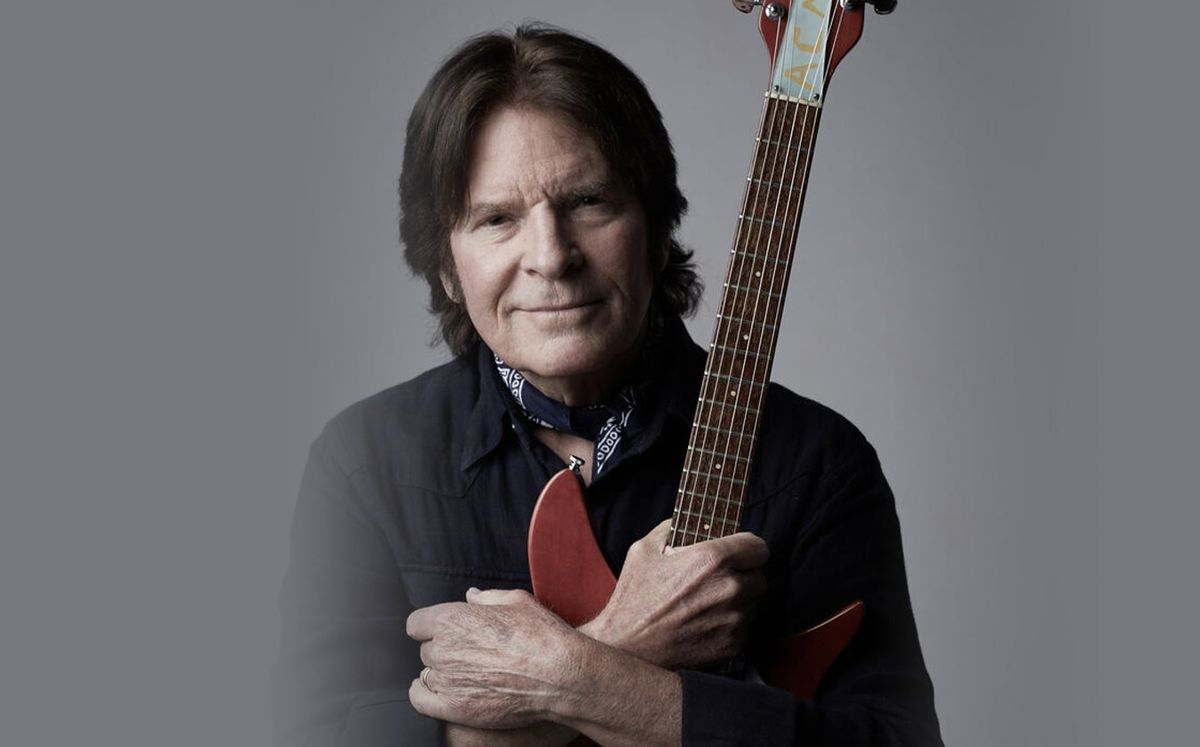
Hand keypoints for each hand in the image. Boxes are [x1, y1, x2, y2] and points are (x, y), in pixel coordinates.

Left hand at [407, 588, 582, 730]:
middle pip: (426, 650)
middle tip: (468, 653)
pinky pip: (420, 700)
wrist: (560, 675)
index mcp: (452, 619)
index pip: (416, 623)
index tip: (443, 631)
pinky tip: (435, 690)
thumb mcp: (517, 602)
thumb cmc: (541, 635)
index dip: (430, 627)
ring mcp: (447, 680)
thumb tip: (471, 596)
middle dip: (443, 650)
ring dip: (442, 673)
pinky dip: (424, 694)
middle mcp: (443, 649)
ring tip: (466, 674)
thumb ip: (487, 597)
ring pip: (428, 674)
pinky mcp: (454, 707)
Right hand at [580, 519, 768, 668]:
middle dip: (743, 576)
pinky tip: (705, 623)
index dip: (748, 547)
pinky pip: (743, 629)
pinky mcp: (732, 646)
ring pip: (753, 604)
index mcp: (713, 559)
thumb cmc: (634, 598)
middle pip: (759, 576)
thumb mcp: (644, 550)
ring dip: (738, 602)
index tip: (739, 552)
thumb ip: (673, 528)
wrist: (628, 649)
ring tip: (707, 603)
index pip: (758, 546)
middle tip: (718, 579)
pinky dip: (730, 626)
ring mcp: (733, 620)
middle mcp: (729, 589)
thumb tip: (690, 522)